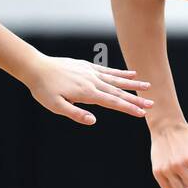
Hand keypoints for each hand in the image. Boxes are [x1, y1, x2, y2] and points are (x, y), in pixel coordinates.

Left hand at [25, 56, 152, 124]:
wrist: (36, 67)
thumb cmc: (44, 89)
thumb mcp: (55, 106)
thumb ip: (75, 113)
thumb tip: (94, 121)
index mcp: (87, 93)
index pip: (112, 102)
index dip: (128, 108)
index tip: (142, 114)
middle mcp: (92, 81)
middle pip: (118, 92)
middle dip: (136, 99)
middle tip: (151, 104)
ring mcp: (91, 73)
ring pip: (116, 80)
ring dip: (133, 84)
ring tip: (148, 86)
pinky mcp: (87, 67)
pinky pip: (107, 70)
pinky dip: (120, 73)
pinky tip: (131, 74)